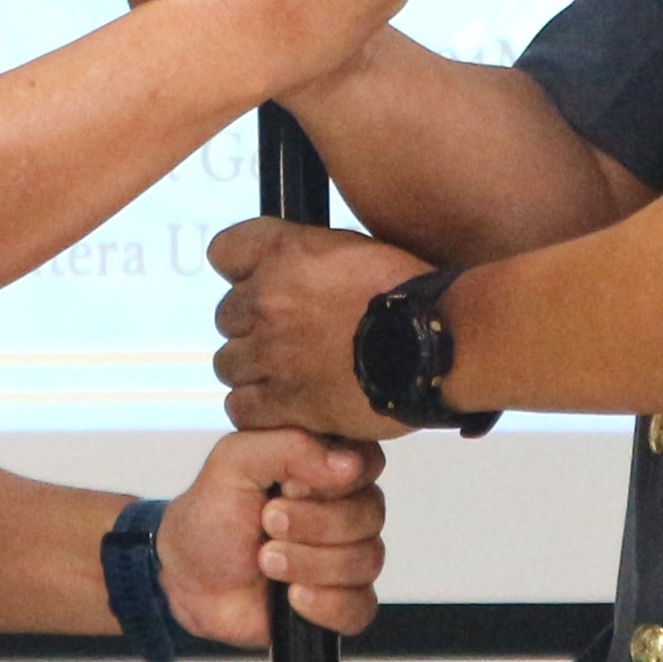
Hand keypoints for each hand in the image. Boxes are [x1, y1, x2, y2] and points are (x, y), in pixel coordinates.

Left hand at [160, 426, 387, 644]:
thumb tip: (349, 464)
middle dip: (312, 523)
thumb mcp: (235, 461)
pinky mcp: (342, 603)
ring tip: (266, 560)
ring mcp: (347, 557)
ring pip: (366, 560)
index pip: (369, 462)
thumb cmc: (212, 515)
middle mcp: (346, 509)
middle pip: (370, 514)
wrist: (187, 577)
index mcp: (326, 467)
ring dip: (309, 562)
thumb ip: (289, 447)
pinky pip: (361, 607)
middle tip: (267, 522)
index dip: (334, 479)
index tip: (289, 486)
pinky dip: (324, 603)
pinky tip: (292, 596)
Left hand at [206, 217, 430, 440]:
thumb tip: (306, 273)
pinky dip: (259, 410)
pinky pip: (240, 407)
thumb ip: (319, 260)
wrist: (438, 343)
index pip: (224, 251)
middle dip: (253, 327)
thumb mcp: (362, 251)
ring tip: (291, 379)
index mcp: (287, 252)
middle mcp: (268, 298)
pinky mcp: (283, 401)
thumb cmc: (414, 296)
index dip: (241, 270)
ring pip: (229, 364)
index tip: (259, 283)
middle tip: (289, 341)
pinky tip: (285, 408)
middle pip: (227, 315)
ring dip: (254, 371)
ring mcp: (271, 352)